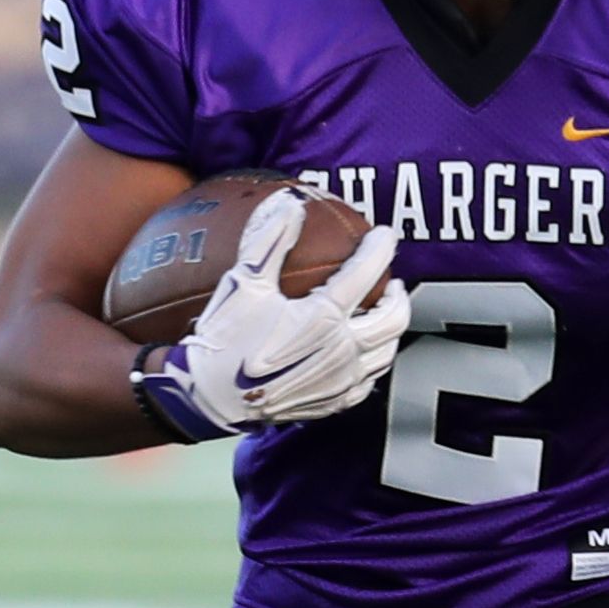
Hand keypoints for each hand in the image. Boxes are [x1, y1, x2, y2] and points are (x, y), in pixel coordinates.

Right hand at [136, 193, 407, 437]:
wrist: (211, 399)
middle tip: (390, 281)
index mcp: (322, 317)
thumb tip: (290, 203)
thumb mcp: (242, 285)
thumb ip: (269, 241)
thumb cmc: (224, 339)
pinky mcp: (332, 403)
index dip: (380, 248)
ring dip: (390, 330)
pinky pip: (367, 382)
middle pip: (392, 318)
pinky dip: (371, 362)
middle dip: (397, 296)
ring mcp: (340, 381)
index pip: (365, 273)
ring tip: (380, 314)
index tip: (385, 234)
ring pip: (385, 352)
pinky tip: (360, 354)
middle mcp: (341, 351)